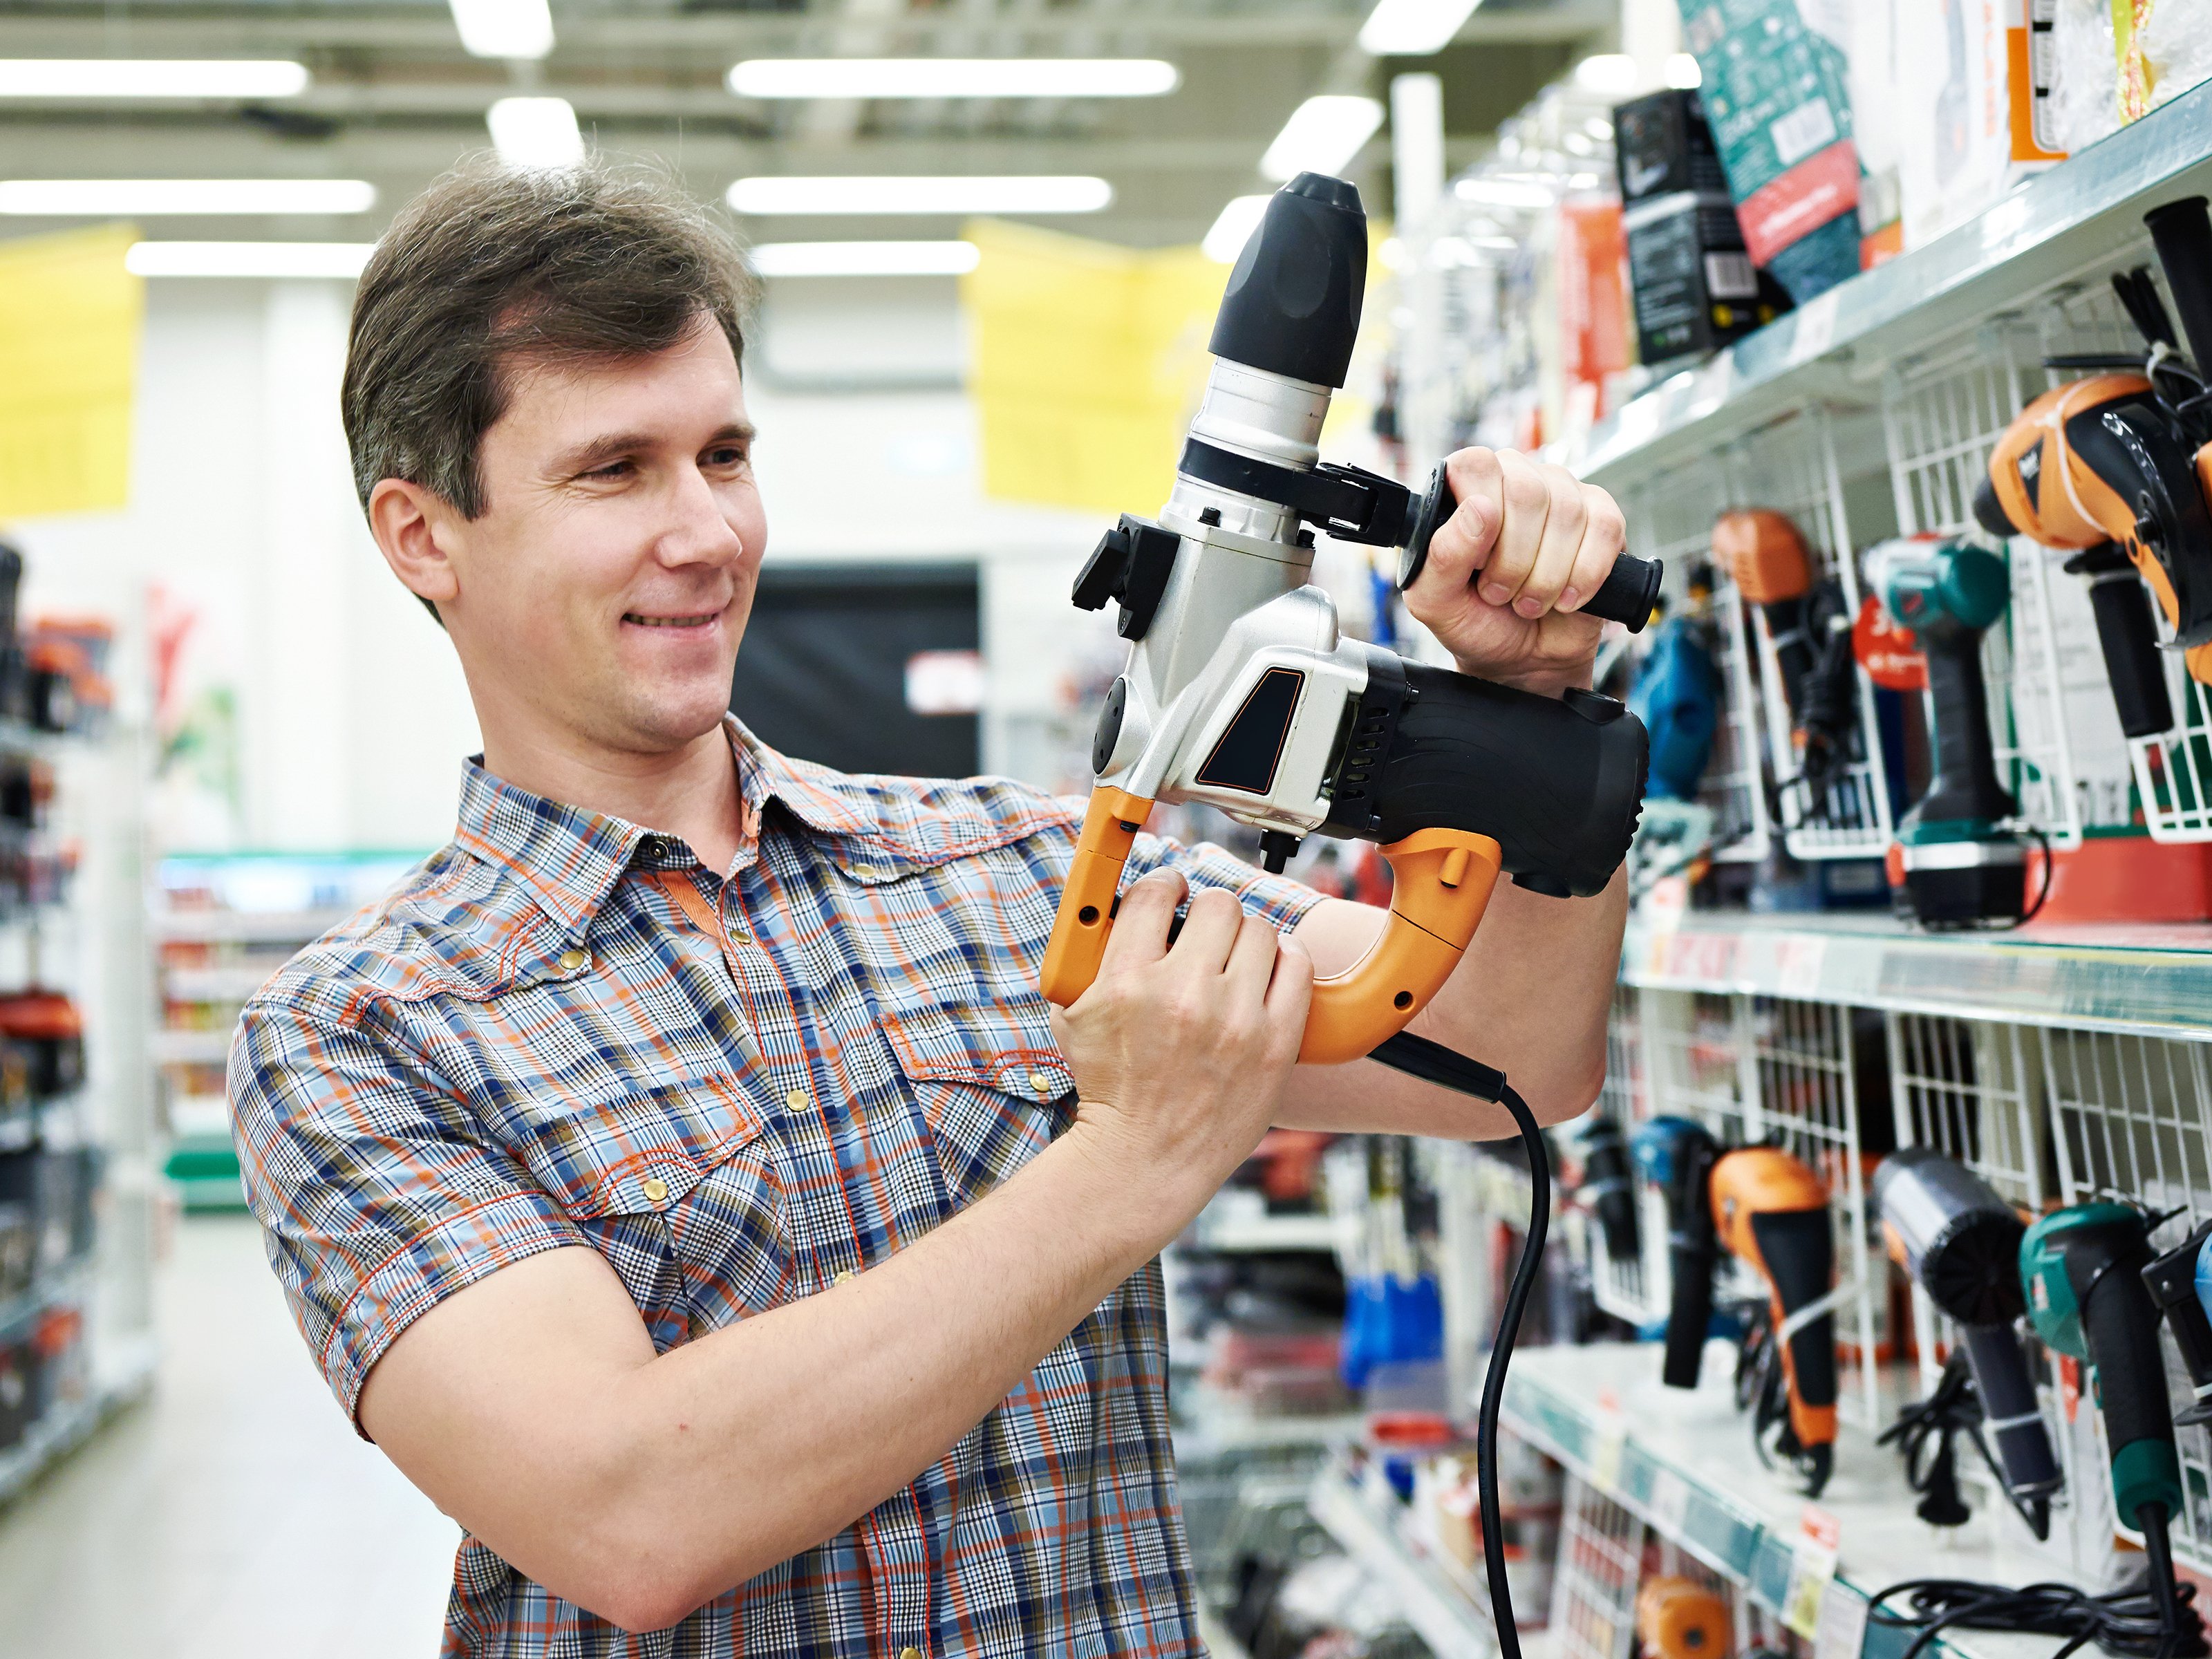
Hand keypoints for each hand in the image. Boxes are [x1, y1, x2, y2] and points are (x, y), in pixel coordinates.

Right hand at [1049, 869, 1312, 1244]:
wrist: (1145, 1160)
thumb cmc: (1109, 1090)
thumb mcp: (1075, 1017)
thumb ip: (1092, 959)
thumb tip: (1121, 909)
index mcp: (1126, 982)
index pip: (1156, 893)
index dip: (1165, 885)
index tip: (1171, 892)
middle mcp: (1183, 995)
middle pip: (1217, 905)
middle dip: (1207, 911)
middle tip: (1203, 931)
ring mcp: (1234, 1019)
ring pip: (1259, 930)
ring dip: (1245, 937)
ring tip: (1233, 959)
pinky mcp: (1274, 1043)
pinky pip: (1296, 967)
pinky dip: (1283, 961)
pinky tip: (1265, 975)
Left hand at [1404, 446, 1627, 695]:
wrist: (1523, 660)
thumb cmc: (1476, 622)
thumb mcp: (1437, 601)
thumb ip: (1442, 555)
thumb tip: (1478, 509)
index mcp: (1469, 487)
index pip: (1476, 465)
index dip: (1480, 516)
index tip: (1477, 563)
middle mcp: (1517, 478)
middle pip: (1525, 491)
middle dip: (1512, 559)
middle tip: (1500, 593)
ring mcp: (1563, 494)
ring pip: (1566, 513)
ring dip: (1546, 576)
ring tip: (1529, 601)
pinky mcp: (1603, 518)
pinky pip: (1604, 529)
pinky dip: (1585, 576)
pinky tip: (1566, 598)